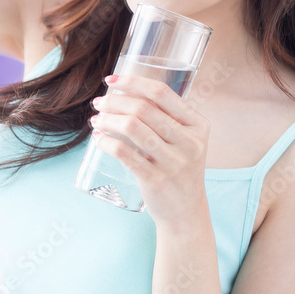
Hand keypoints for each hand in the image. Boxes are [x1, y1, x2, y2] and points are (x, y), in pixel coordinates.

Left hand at [89, 74, 211, 225]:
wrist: (186, 213)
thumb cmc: (179, 169)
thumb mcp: (184, 141)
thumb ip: (165, 118)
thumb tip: (123, 92)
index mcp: (198, 126)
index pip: (162, 93)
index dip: (133, 82)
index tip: (111, 80)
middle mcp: (190, 142)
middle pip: (143, 108)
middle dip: (114, 101)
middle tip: (99, 103)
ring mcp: (174, 162)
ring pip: (131, 127)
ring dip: (107, 119)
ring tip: (96, 119)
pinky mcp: (156, 180)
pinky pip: (124, 152)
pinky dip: (105, 141)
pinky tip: (98, 138)